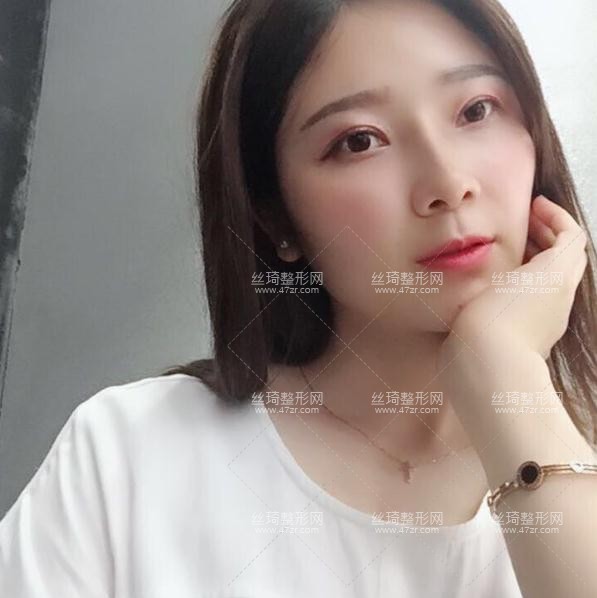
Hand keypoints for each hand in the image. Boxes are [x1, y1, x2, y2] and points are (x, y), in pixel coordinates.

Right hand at [444, 195, 587, 360]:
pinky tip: (498, 284)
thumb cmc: (493, 319)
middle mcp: (560, 297)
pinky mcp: (532, 337)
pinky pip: (538, 299)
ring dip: (535, 259)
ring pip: (552, 279)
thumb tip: (508, 245)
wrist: (487, 368)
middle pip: (566, 257)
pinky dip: (525, 282)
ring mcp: (548, 319)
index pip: (571, 236)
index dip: (555, 216)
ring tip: (507, 252)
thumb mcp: (503, 279)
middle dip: (546, 235)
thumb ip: (517, 257)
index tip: (533, 205)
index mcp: (556, 275)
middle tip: (520, 225)